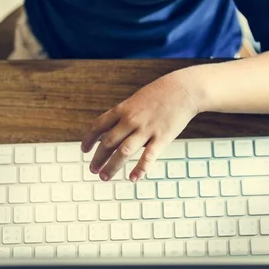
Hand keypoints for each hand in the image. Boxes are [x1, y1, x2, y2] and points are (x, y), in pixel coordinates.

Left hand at [81, 72, 199, 180]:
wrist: (184, 89)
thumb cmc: (161, 94)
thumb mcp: (136, 100)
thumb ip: (125, 115)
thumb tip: (114, 131)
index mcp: (122, 109)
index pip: (98, 126)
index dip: (89, 140)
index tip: (84, 151)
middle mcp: (131, 120)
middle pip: (108, 143)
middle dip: (98, 158)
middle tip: (93, 170)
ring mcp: (146, 130)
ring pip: (123, 152)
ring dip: (111, 166)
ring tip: (104, 177)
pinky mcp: (162, 138)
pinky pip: (148, 157)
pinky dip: (140, 169)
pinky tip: (133, 179)